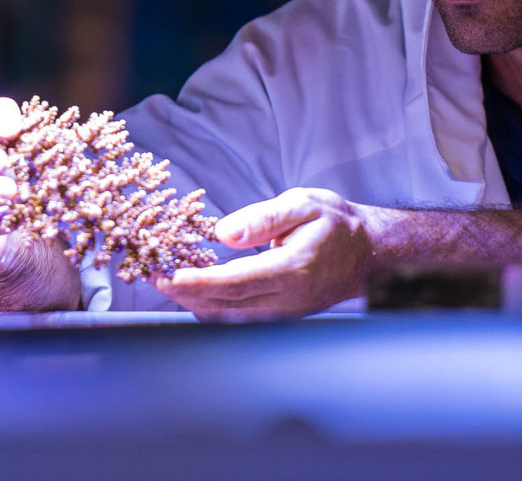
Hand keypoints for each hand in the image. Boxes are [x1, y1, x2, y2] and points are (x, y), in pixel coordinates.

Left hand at [155, 187, 375, 321]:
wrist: (368, 253)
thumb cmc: (335, 223)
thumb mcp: (304, 204)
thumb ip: (263, 218)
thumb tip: (224, 233)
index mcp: (292, 269)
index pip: (234, 283)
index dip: (197, 282)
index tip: (168, 276)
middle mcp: (287, 299)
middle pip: (224, 305)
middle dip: (184, 293)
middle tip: (153, 275)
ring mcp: (284, 313)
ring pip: (228, 317)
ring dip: (194, 301)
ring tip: (167, 280)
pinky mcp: (280, 316)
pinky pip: (238, 317)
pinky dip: (211, 305)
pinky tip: (194, 288)